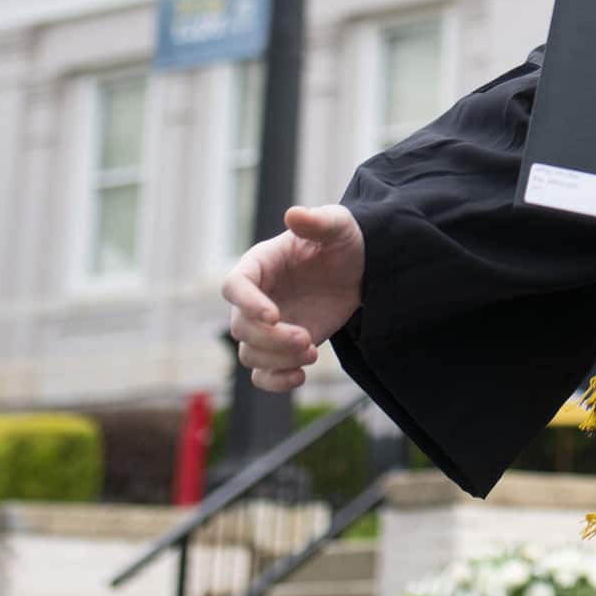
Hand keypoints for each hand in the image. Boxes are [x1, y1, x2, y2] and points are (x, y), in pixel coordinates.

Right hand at [223, 204, 365, 391]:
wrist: (360, 270)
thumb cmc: (342, 241)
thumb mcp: (337, 225)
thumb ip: (317, 221)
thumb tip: (293, 214)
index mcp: (259, 265)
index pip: (235, 286)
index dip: (248, 303)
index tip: (274, 316)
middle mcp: (256, 297)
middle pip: (241, 327)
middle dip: (272, 339)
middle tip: (308, 339)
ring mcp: (266, 326)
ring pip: (250, 354)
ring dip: (277, 359)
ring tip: (312, 352)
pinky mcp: (281, 348)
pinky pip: (262, 374)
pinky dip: (275, 381)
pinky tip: (300, 376)